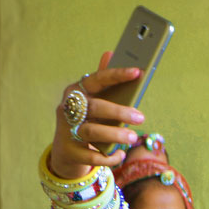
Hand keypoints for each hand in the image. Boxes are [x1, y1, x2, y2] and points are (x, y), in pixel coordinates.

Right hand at [48, 51, 145, 178]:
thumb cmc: (88, 118)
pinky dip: (109, 156)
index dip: (116, 75)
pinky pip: (91, 155)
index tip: (137, 72)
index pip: (97, 79)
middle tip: (141, 118)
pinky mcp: (70, 151)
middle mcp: (69, 109)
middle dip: (120, 111)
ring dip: (115, 134)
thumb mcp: (95, 99)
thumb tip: (111, 53)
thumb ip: (104, 80)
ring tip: (133, 137)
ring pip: (92, 131)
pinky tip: (120, 154)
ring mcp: (67, 130)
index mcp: (77, 90)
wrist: (67, 149)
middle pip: (95, 107)